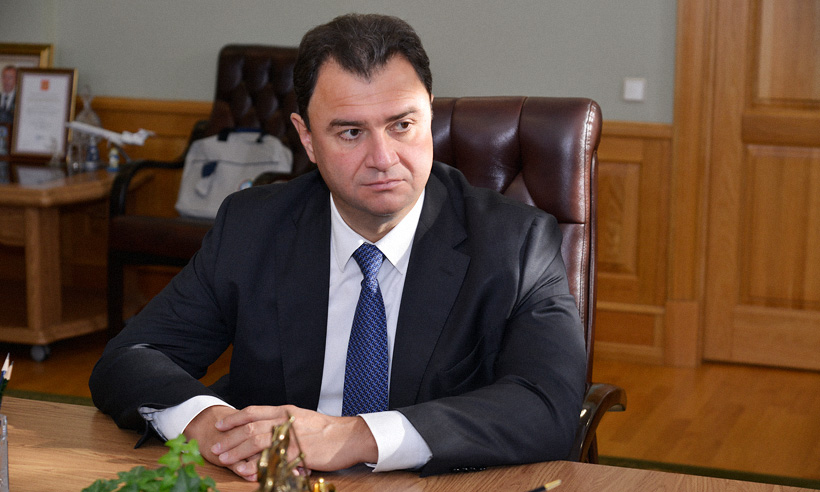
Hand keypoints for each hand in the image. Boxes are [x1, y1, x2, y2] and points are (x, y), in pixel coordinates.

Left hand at [185, 405, 377, 480]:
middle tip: (215, 446)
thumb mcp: (303, 419)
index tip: (220, 425)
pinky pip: (272, 458)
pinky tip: (246, 470)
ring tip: (223, 458)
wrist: (348, 437)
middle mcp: (285, 420)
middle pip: (250, 427)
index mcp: (285, 411)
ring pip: (256, 441)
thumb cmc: (327, 430)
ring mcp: (290, 436)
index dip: (234, 418)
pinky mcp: (297, 452)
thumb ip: (284, 422)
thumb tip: (266, 427)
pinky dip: (257, 464)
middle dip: (229, 437)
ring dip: (237, 450)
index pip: (253, 411)